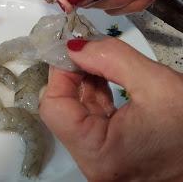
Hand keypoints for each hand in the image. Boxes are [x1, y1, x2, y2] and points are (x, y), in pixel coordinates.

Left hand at [40, 37, 182, 180]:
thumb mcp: (156, 83)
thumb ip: (110, 57)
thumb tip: (74, 46)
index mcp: (98, 153)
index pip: (54, 107)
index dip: (60, 74)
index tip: (72, 49)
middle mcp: (91, 162)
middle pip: (60, 110)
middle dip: (71, 75)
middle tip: (83, 49)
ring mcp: (97, 159)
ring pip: (73, 113)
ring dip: (81, 82)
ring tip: (95, 58)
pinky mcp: (106, 152)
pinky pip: (88, 118)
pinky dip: (93, 94)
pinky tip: (102, 74)